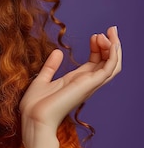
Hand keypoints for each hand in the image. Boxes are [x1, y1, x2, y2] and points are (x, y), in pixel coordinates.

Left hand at [19, 26, 121, 147]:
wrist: (33, 118)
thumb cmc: (35, 105)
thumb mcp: (42, 80)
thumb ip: (51, 67)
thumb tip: (58, 52)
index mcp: (76, 81)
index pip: (96, 62)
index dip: (99, 48)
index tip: (95, 34)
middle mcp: (86, 83)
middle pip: (108, 62)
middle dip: (111, 45)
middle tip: (109, 29)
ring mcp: (89, 85)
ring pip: (112, 65)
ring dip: (114, 48)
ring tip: (109, 33)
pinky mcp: (88, 85)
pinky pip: (108, 69)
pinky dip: (112, 55)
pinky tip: (108, 43)